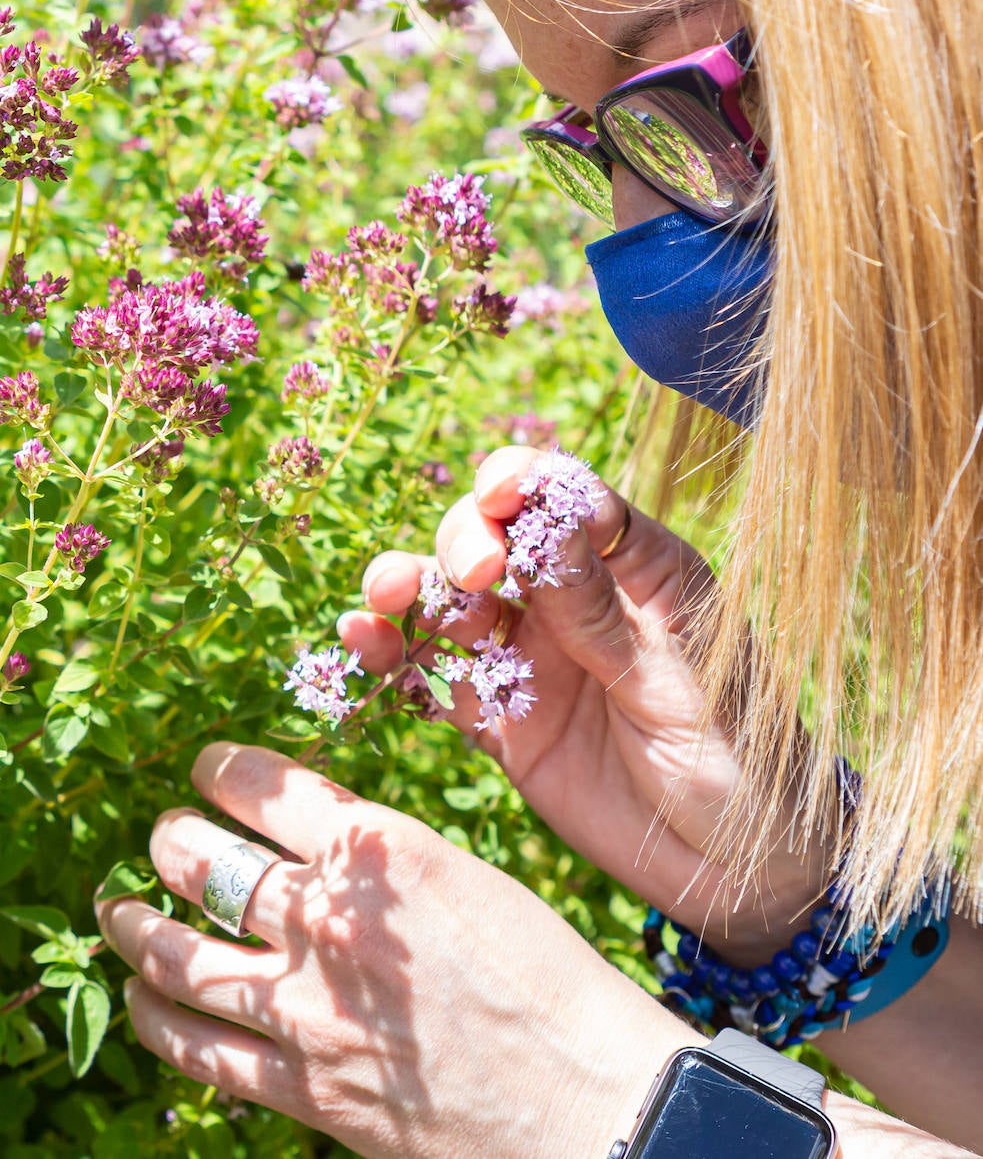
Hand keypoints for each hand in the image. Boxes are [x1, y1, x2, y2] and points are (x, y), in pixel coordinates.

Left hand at [95, 742, 692, 1157]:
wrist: (589, 1097)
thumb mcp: (471, 879)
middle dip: (172, 841)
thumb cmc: (551, 976)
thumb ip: (386, 865)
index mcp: (381, 849)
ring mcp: (308, 1010)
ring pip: (182, 956)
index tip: (208, 767)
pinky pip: (203, 1054)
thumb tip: (321, 858)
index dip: (223, 771)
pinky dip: (160, 1022)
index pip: (267, 789)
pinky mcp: (306, 1090)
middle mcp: (330, 920)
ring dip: (136, 927)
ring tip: (114, 909)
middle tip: (163, 835)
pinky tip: (141, 1002)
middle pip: (209, 865)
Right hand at [342, 446, 826, 959]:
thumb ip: (600, 610)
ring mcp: (535, 660)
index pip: (570, 499)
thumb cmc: (739, 755)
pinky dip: (397, 662)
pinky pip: (439, 682)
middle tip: (473, 575)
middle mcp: (576, 601)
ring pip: (454, 605)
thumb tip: (545, 518)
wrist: (739, 867)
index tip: (501, 494)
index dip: (527, 482)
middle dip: (467, 542)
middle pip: (497, 541)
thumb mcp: (676, 678)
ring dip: (411, 590)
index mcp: (638, 569)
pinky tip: (363, 646)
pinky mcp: (505, 722)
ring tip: (382, 598)